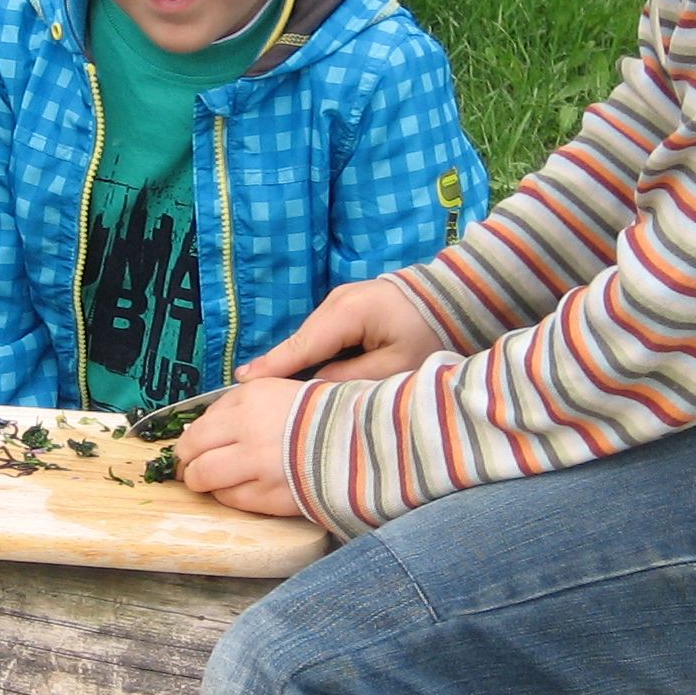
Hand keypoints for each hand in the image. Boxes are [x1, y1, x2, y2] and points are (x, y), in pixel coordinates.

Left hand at [173, 377, 307, 516]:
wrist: (362, 440)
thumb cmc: (318, 413)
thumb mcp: (275, 389)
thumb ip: (235, 405)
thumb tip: (199, 428)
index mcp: (247, 401)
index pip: (196, 429)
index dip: (188, 444)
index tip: (191, 450)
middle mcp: (247, 432)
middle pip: (192, 456)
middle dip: (189, 465)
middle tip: (193, 469)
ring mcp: (257, 467)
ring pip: (206, 481)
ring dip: (205, 483)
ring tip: (215, 481)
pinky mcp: (271, 496)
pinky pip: (232, 500)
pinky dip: (230, 496)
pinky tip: (244, 487)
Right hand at [236, 276, 439, 384]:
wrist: (455, 297)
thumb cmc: (431, 332)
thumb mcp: (397, 365)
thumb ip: (353, 378)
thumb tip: (315, 388)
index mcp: (349, 312)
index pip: (302, 346)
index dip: (272, 366)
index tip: (241, 384)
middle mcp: (337, 301)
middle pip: (301, 341)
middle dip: (278, 367)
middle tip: (247, 397)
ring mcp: (340, 301)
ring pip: (310, 339)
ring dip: (295, 362)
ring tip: (269, 390)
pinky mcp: (347, 308)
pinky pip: (322, 335)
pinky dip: (312, 354)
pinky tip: (300, 375)